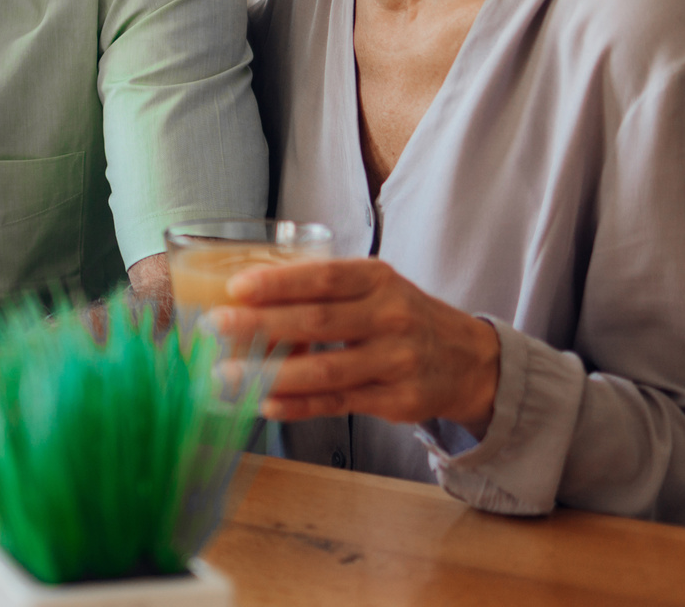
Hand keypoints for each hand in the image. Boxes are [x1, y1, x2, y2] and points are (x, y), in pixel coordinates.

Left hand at [209, 258, 499, 433]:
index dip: (279, 283)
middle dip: (262, 325)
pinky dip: (298, 405)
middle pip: (318, 322)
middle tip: (216, 326)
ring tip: (227, 374)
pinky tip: (264, 403)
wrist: (468, 360)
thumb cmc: (401, 315)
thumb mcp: (375, 287)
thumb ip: (324, 289)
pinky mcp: (397, 400)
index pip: (324, 278)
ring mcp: (396, 362)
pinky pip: (337, 403)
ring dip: (270, 373)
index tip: (236, 288)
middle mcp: (390, 317)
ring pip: (325, 371)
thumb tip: (247, 295)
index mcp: (378, 279)